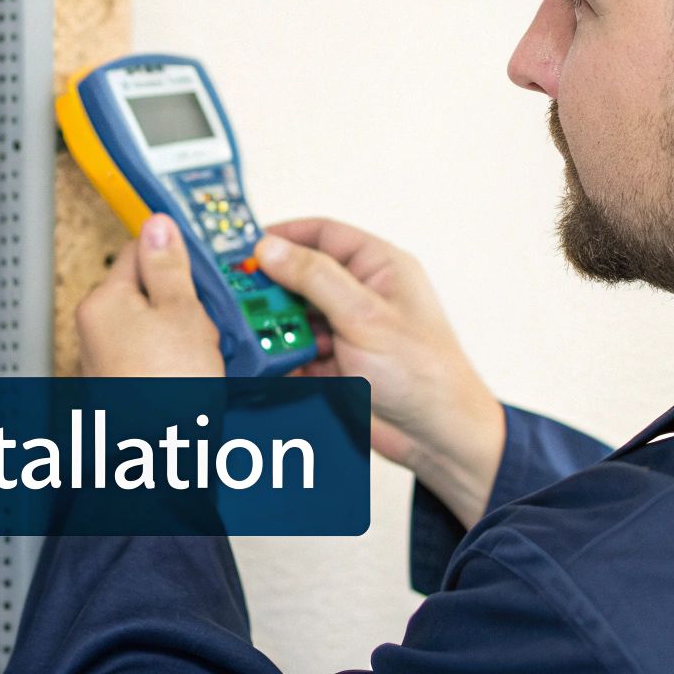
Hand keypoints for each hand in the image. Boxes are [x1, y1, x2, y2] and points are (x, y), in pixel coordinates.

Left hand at [75, 214, 225, 377]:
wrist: (160, 458)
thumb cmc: (166, 391)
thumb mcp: (182, 311)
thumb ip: (169, 266)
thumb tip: (158, 225)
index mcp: (104, 301)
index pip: (137, 251)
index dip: (174, 254)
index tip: (199, 263)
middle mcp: (96, 328)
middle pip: (147, 290)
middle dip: (183, 300)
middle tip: (207, 316)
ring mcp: (108, 359)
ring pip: (155, 325)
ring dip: (184, 332)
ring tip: (204, 351)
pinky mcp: (123, 385)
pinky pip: (155, 355)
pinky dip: (178, 359)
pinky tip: (197, 374)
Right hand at [257, 219, 504, 526]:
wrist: (438, 438)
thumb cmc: (425, 372)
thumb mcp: (364, 315)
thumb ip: (315, 278)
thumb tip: (272, 248)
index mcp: (378, 267)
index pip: (322, 235)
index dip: (283, 236)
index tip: (245, 246)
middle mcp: (361, 295)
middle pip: (300, 278)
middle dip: (268, 289)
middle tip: (235, 297)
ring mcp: (346, 331)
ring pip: (293, 318)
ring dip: (271, 328)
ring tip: (248, 336)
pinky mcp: (334, 364)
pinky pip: (295, 353)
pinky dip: (278, 358)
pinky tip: (262, 365)